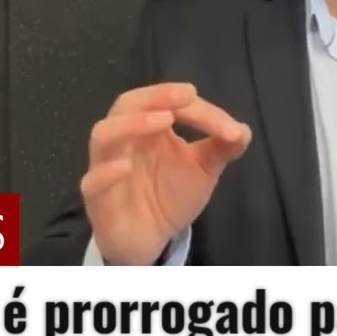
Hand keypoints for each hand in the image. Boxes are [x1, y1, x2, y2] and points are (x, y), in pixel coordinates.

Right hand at [80, 82, 250, 264]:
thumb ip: (222, 148)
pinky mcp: (97, 198)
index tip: (226, 126)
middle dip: (156, 96)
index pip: (165, 103)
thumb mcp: (203, 169)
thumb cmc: (170, 196)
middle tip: (186, 97)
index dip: (197, 109)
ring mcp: (106, 166)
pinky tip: (126, 167)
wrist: (151, 239)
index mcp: (149, 127)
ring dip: (132, 124)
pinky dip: (107, 171)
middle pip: (127, 104)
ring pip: (104, 134)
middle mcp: (125, 139)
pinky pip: (92, 181)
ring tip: (162, 121)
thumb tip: (243, 130)